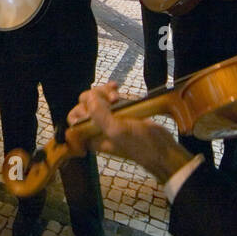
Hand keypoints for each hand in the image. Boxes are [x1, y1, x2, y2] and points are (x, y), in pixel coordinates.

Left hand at [67, 82, 193, 183]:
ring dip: (104, 92)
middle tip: (111, 99)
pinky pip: (109, 97)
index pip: (74, 120)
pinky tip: (117, 87)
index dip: (80, 110)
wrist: (162, 148)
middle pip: (84, 105)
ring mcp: (109, 118)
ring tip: (117, 95)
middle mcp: (97, 127)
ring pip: (96, 98)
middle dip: (94, 97)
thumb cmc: (139, 144)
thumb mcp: (117, 131)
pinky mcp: (121, 112)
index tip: (94, 108)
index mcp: (90, 136)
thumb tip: (90, 98)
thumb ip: (100, 115)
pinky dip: (111, 90)